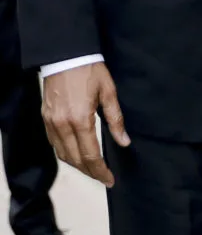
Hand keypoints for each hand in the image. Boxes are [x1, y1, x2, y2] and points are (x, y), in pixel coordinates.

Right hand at [42, 62, 130, 186]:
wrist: (66, 54)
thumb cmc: (90, 70)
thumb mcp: (108, 92)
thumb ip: (116, 119)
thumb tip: (124, 142)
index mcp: (80, 120)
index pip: (91, 155)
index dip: (101, 170)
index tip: (110, 179)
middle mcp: (62, 125)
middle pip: (75, 159)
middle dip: (90, 172)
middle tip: (104, 177)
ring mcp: (51, 123)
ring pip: (63, 155)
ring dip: (77, 165)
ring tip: (92, 169)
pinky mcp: (45, 118)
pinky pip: (54, 144)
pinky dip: (65, 153)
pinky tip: (75, 154)